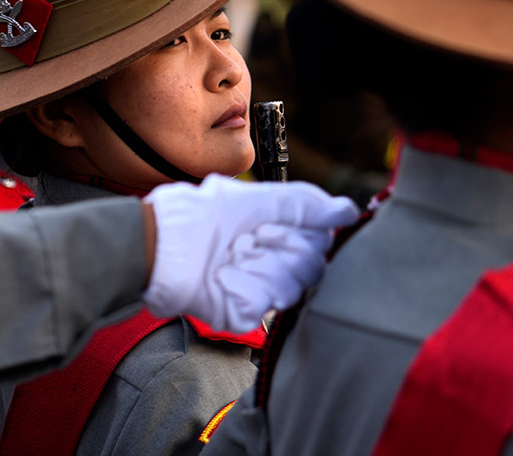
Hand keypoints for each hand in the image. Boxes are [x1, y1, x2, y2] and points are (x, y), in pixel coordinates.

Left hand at [142, 174, 359, 331]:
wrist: (162, 241)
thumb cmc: (205, 213)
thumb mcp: (259, 198)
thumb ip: (307, 204)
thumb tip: (350, 211)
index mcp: (280, 236)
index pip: (320, 243)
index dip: (299, 234)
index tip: (270, 225)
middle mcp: (273, 265)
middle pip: (311, 269)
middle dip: (279, 248)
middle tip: (250, 237)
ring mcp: (257, 291)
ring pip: (289, 289)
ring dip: (257, 265)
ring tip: (231, 254)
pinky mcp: (239, 314)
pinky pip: (258, 306)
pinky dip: (237, 285)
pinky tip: (220, 276)